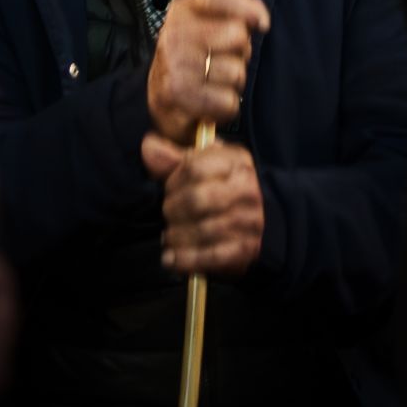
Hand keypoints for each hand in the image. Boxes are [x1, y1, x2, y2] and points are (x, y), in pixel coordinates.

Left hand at [143, 136, 264, 277]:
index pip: (195, 168)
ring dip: (176, 236)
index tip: (169, 189)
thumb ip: (172, 157)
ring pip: (202, 230)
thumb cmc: (220, 188)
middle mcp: (246, 191)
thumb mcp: (201, 165)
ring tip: (169, 237)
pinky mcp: (245, 250)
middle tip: (168, 215)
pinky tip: (170, 259)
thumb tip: (148, 146)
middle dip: (172, 210)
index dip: (173, 180)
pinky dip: (186, 260)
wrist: (258, 222)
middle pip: (196, 200)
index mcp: (236, 163)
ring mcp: (249, 222)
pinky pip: (211, 257)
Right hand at [147, 0, 271, 144]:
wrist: (158, 101)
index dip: (246, 7)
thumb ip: (236, 11)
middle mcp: (174, 34)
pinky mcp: (178, 95)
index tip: (261, 23)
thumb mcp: (207, 25)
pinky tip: (210, 102)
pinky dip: (225, 107)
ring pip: (236, 73)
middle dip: (240, 54)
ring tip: (213, 83)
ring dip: (232, 84)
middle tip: (222, 61)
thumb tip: (261, 21)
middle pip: (238, 36)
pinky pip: (229, 102)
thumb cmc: (192, 60)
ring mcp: (174, 65)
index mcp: (181, 11)